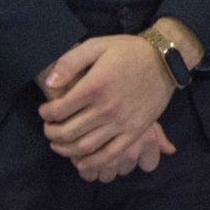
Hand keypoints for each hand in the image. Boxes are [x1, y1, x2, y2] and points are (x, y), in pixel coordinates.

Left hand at [39, 33, 179, 180]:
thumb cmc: (128, 51)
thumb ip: (69, 62)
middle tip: (48, 130)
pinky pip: (110, 154)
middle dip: (51, 133)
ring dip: (66, 150)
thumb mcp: (96, 45)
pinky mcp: (134, 132)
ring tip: (59, 145)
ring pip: (85, 146)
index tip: (45, 112)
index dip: (46, 113)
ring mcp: (121, 123)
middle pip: (68, 132)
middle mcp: (105, 109)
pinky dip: (93, 163)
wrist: (165, 60)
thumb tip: (50, 84)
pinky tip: (82, 164)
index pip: (59, 110)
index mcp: (94, 87)